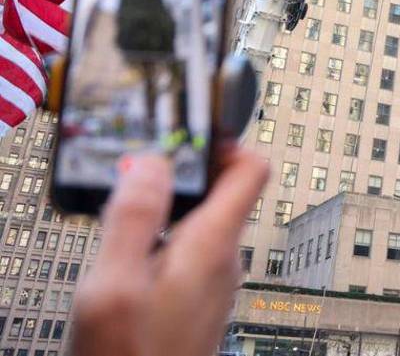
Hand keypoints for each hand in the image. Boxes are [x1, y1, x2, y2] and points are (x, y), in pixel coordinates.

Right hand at [71, 147, 268, 355]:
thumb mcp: (115, 285)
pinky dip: (161, 238)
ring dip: (168, 205)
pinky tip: (125, 253)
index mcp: (213, 245)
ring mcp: (211, 284)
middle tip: (140, 163)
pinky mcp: (194, 305)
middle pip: (223, 189)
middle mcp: (223, 261)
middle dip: (185, 170)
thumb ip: (135, 218)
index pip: (251, 167)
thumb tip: (152, 161)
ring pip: (201, 221)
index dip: (225, 138)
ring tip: (124, 203)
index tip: (186, 128)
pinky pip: (186, 251)